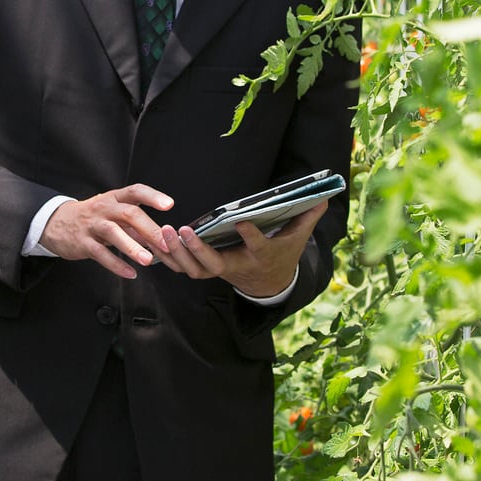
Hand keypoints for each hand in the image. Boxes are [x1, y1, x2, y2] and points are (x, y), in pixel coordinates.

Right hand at [39, 184, 173, 278]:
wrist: (56, 223)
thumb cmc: (92, 218)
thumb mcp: (112, 215)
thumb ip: (135, 225)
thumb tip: (158, 238)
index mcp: (114, 198)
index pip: (135, 191)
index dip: (152, 196)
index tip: (169, 204)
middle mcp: (103, 208)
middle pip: (128, 213)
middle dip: (149, 229)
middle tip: (165, 244)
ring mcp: (92, 225)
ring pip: (113, 233)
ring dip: (132, 247)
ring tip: (148, 260)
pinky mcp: (83, 242)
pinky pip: (100, 253)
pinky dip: (116, 264)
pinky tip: (130, 273)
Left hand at [154, 199, 330, 299]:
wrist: (269, 284)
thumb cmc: (282, 254)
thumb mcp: (298, 238)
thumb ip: (308, 216)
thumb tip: (326, 196)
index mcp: (260, 257)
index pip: (256, 246)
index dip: (249, 235)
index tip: (241, 221)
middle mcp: (236, 267)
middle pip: (212, 266)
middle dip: (196, 250)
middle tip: (182, 230)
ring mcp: (218, 271)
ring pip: (193, 270)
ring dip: (176, 254)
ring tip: (165, 232)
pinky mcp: (205, 270)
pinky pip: (182, 268)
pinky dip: (167, 257)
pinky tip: (155, 239)